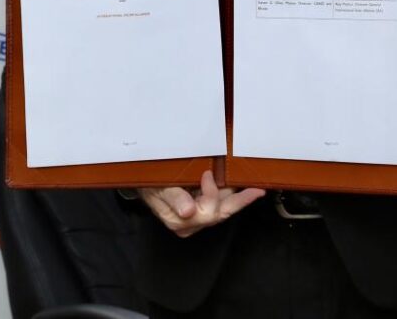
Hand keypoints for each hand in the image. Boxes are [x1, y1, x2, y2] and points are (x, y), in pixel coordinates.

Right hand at [139, 171, 264, 236]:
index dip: (211, 193)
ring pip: (223, 208)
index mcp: (180, 221)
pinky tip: (240, 187)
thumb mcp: (156, 188)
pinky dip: (230, 195)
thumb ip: (173, 199)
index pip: (206, 212)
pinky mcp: (199, 208)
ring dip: (239, 198)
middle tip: (257, 191)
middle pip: (220, 213)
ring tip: (255, 189)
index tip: (206, 174)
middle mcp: (191, 222)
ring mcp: (196, 216)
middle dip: (239, 201)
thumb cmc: (146, 184)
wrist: (139, 181)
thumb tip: (187, 211)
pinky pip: (219, 203)